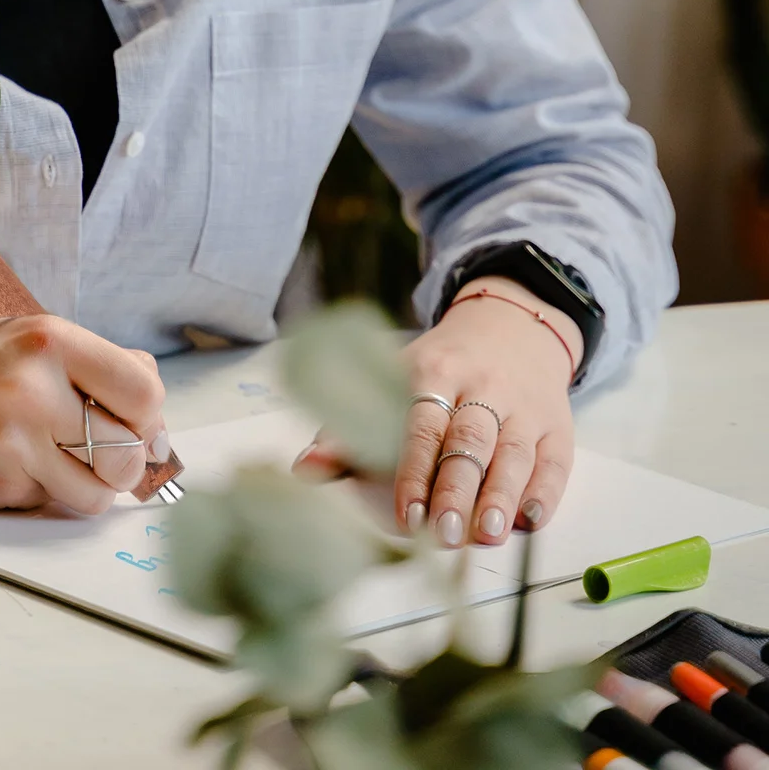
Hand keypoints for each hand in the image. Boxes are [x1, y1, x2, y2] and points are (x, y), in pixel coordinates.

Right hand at [0, 315, 168, 514]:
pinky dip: (39, 493)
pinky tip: (7, 466)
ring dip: (86, 487)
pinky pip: (49, 503)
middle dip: (123, 462)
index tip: (130, 421)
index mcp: (49, 338)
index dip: (147, 416)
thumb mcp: (25, 340)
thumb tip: (156, 417)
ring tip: (54, 462)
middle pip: (128, 451)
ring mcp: (15, 438)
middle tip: (99, 453)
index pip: (144, 390)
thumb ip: (91, 367)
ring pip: (97, 492)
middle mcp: (35, 385)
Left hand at [296, 275, 580, 546]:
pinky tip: (528, 520)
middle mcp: (483, 387)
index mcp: (435, 370)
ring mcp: (524, 407)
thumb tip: (305, 468)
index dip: (413, 469)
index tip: (406, 513)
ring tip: (487, 534)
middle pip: (470, 440)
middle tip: (445, 533)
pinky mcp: (557, 426)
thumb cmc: (443, 367)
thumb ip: (350, 427)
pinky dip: (543, 492)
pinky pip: (554, 462)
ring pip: (514, 453)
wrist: (513, 328)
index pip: (422, 424)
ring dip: (501, 496)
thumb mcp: (394, 378)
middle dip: (456, 489)